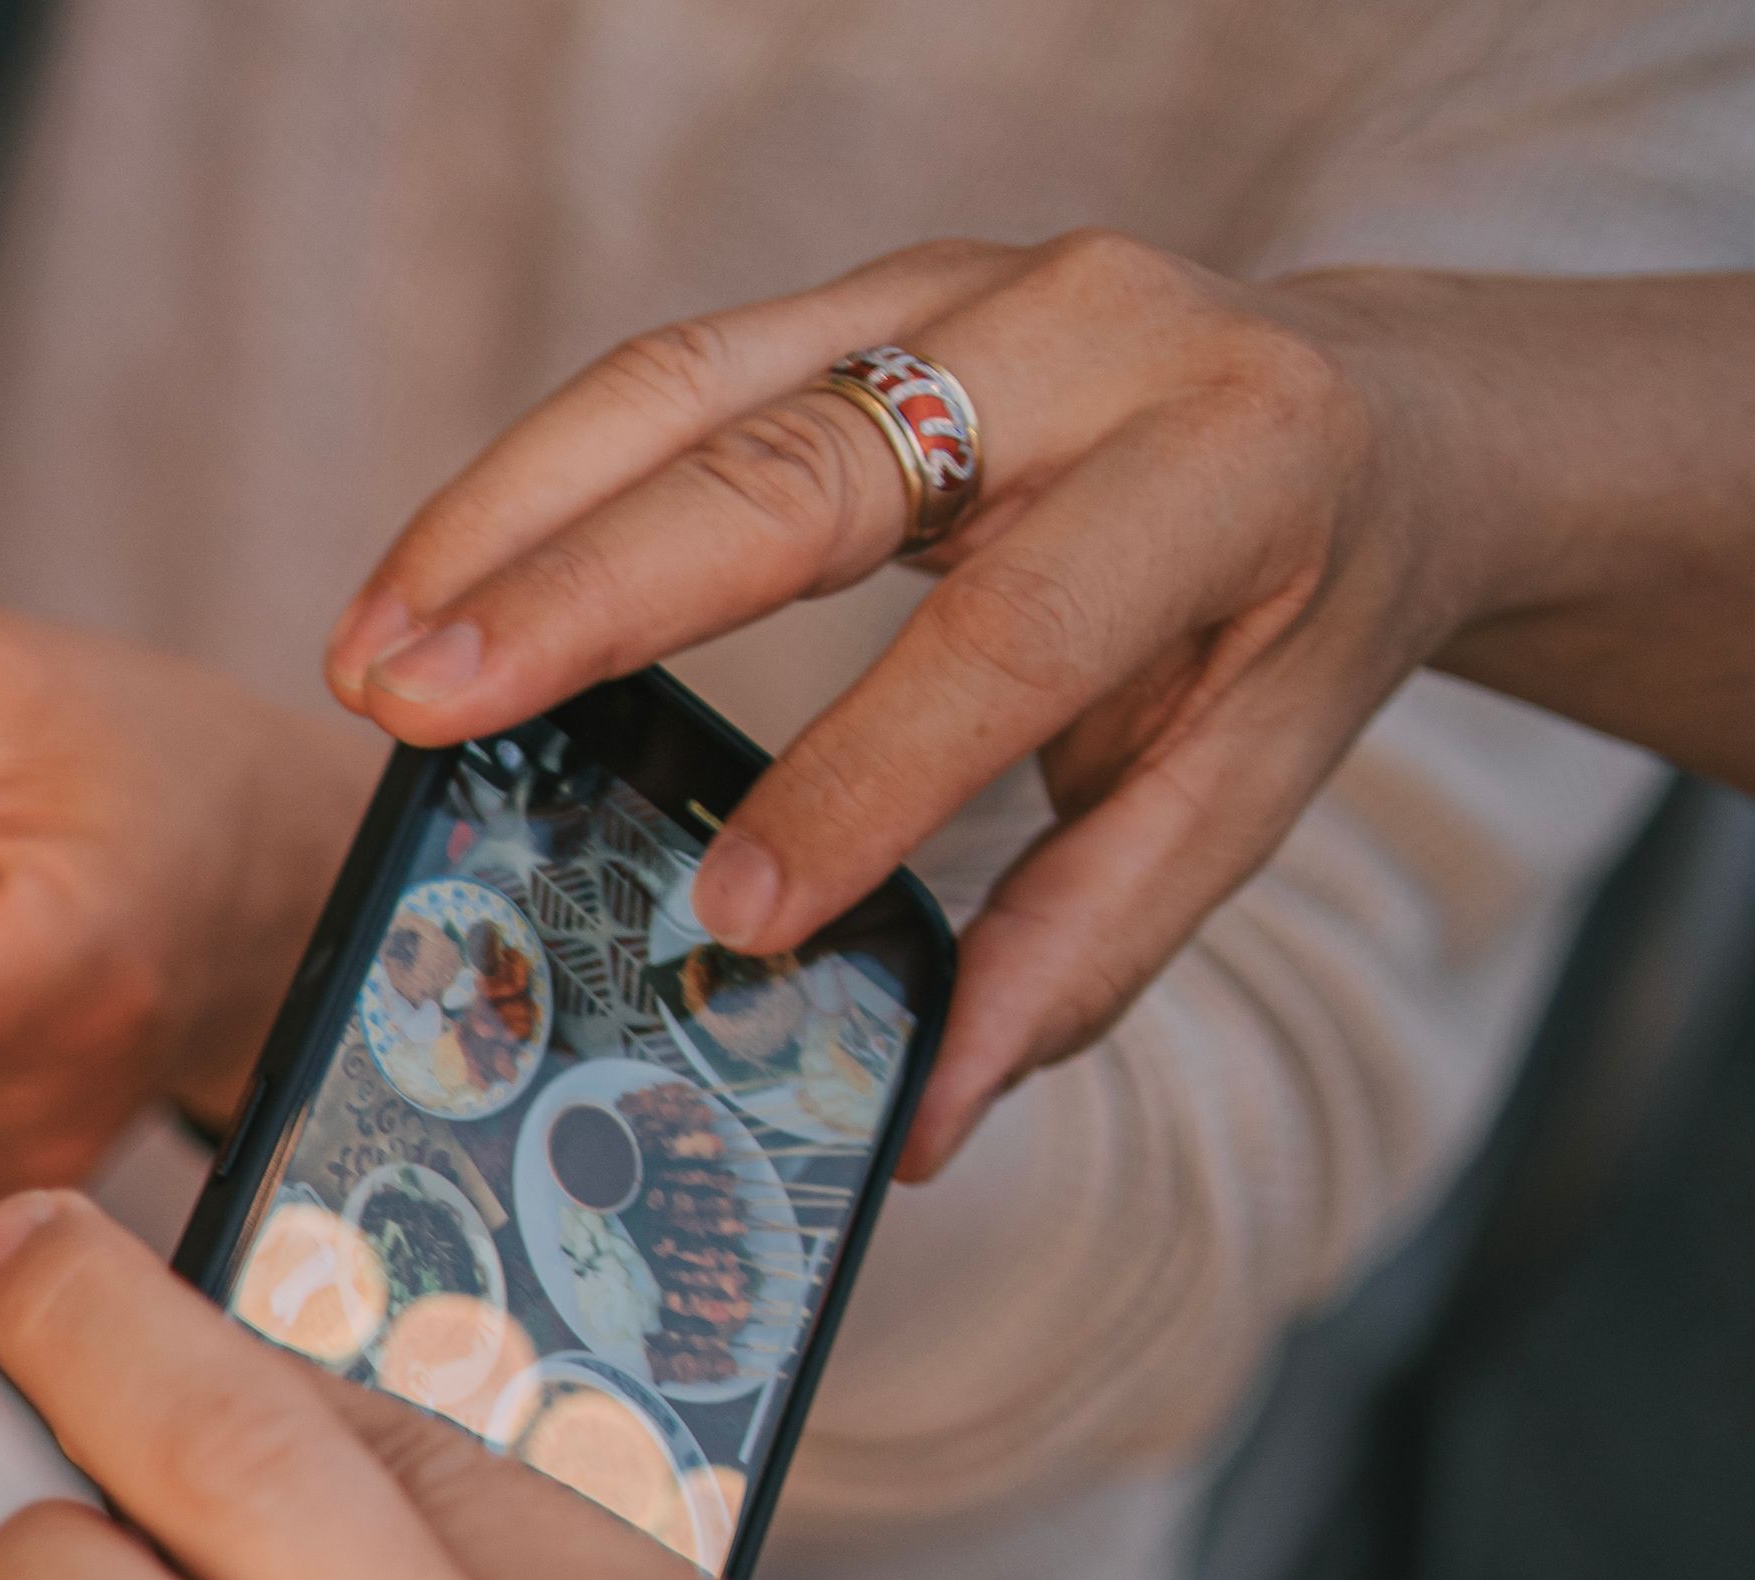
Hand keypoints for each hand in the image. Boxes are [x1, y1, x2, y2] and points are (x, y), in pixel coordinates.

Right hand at [323, 234, 1459, 1168]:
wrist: (1385, 413)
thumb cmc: (1292, 621)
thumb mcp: (1243, 788)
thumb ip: (1085, 943)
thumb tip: (926, 1120)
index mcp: (1234, 467)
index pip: (1017, 627)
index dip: (866, 776)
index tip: (731, 915)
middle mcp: (1098, 334)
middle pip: (802, 460)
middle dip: (586, 593)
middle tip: (418, 708)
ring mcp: (966, 284)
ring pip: (690, 378)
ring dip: (501, 521)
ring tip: (369, 655)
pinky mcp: (870, 290)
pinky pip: (669, 372)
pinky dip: (526, 483)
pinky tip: (425, 589)